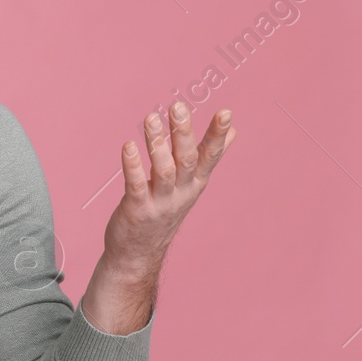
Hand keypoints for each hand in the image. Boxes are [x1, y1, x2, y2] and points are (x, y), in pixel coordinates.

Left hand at [81, 105, 235, 334]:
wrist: (139, 254)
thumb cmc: (164, 211)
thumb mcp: (191, 184)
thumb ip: (208, 156)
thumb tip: (234, 131)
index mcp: (195, 183)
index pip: (210, 156)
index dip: (218, 136)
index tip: (226, 113)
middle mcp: (181, 192)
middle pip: (186, 160)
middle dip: (183, 134)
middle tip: (178, 106)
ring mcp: (160, 202)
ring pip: (163, 170)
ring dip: (157, 143)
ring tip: (151, 117)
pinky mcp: (137, 210)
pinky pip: (136, 186)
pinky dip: (133, 166)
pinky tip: (128, 146)